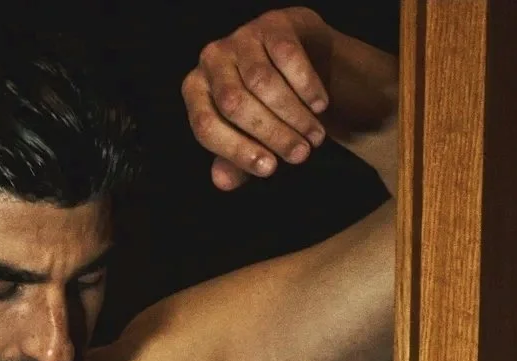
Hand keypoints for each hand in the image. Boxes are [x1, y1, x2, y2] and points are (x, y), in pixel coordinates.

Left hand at [181, 8, 331, 190]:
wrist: (299, 64)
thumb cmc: (264, 110)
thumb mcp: (247, 139)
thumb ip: (233, 163)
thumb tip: (222, 182)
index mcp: (195, 92)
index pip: (206, 126)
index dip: (237, 151)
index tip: (270, 169)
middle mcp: (211, 60)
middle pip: (234, 103)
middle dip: (272, 134)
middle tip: (301, 156)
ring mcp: (241, 38)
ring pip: (263, 82)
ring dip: (294, 115)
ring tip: (315, 138)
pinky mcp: (272, 23)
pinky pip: (288, 57)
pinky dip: (307, 86)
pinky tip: (321, 106)